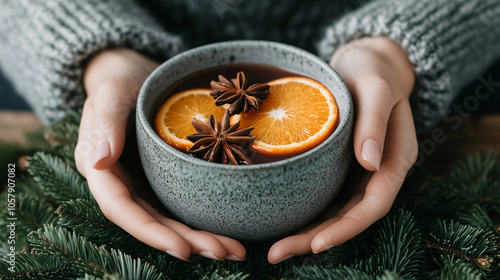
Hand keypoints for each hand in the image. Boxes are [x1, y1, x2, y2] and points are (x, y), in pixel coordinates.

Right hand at [74, 49, 245, 261]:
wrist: (135, 73)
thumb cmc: (119, 79)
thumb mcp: (110, 93)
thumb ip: (104, 123)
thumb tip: (99, 160)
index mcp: (101, 168)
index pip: (121, 209)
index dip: (150, 233)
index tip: (183, 250)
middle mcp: (121, 181)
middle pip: (151, 220)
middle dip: (186, 241)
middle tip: (225, 252)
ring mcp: (143, 181)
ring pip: (168, 217)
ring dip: (200, 236)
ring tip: (234, 250)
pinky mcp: (162, 176)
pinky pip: (180, 202)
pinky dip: (202, 217)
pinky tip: (228, 228)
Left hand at [268, 37, 417, 263]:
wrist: (365, 61)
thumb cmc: (373, 70)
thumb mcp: (376, 88)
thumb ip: (374, 123)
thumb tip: (370, 165)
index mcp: (396, 159)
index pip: (374, 205)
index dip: (348, 228)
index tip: (318, 244)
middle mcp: (379, 172)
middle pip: (351, 216)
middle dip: (318, 239)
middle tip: (278, 254)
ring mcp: (359, 171)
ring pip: (337, 212)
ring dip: (309, 233)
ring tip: (275, 249)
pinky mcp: (341, 166)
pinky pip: (326, 196)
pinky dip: (308, 213)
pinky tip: (284, 222)